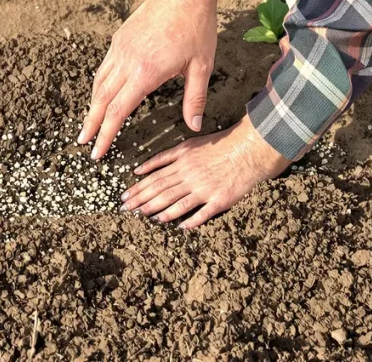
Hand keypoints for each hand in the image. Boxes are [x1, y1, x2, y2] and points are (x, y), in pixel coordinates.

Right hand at [78, 0, 221, 159]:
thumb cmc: (196, 28)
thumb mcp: (202, 67)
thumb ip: (195, 99)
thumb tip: (194, 126)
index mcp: (146, 73)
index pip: (119, 111)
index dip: (106, 134)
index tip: (98, 151)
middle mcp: (127, 62)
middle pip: (101, 100)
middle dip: (91, 124)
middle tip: (83, 143)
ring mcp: (120, 49)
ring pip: (99, 82)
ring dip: (93, 105)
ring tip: (90, 123)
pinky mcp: (120, 39)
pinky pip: (105, 67)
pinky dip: (99, 85)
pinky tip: (102, 93)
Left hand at [119, 116, 289, 228]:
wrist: (248, 149)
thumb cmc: (218, 145)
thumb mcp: (188, 144)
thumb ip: (164, 157)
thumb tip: (140, 169)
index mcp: (182, 161)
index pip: (153, 177)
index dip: (137, 189)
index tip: (124, 197)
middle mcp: (190, 175)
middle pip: (161, 190)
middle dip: (141, 201)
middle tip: (127, 210)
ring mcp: (205, 188)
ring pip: (177, 203)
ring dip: (160, 212)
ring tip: (147, 218)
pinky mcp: (219, 199)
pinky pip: (202, 213)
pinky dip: (189, 220)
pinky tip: (179, 227)